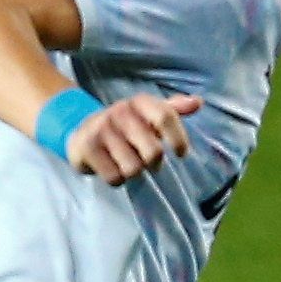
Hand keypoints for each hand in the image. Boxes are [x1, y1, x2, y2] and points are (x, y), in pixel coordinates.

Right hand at [64, 93, 201, 183]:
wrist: (82, 130)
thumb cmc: (126, 126)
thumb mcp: (149, 114)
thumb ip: (173, 109)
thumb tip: (198, 102)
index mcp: (140, 102)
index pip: (165, 117)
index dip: (178, 138)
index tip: (181, 154)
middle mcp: (120, 111)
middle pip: (153, 152)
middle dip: (153, 164)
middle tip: (148, 162)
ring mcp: (101, 129)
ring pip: (134, 168)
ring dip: (134, 173)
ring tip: (127, 164)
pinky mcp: (86, 147)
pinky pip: (114, 177)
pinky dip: (117, 179)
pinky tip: (112, 168)